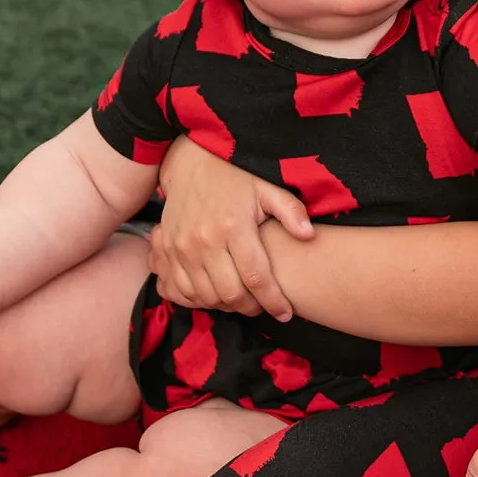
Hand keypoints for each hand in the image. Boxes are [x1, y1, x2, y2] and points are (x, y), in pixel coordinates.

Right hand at [151, 136, 314, 321]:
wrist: (190, 163)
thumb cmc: (234, 176)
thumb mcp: (266, 187)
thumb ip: (290, 211)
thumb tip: (310, 235)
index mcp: (234, 227)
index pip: (256, 277)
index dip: (273, 301)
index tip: (286, 313)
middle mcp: (205, 240)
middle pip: (230, 293)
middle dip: (251, 308)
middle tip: (263, 305)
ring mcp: (183, 248)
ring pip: (206, 296)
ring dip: (227, 306)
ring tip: (243, 300)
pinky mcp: (167, 251)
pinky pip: (182, 290)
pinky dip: (199, 300)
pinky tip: (215, 294)